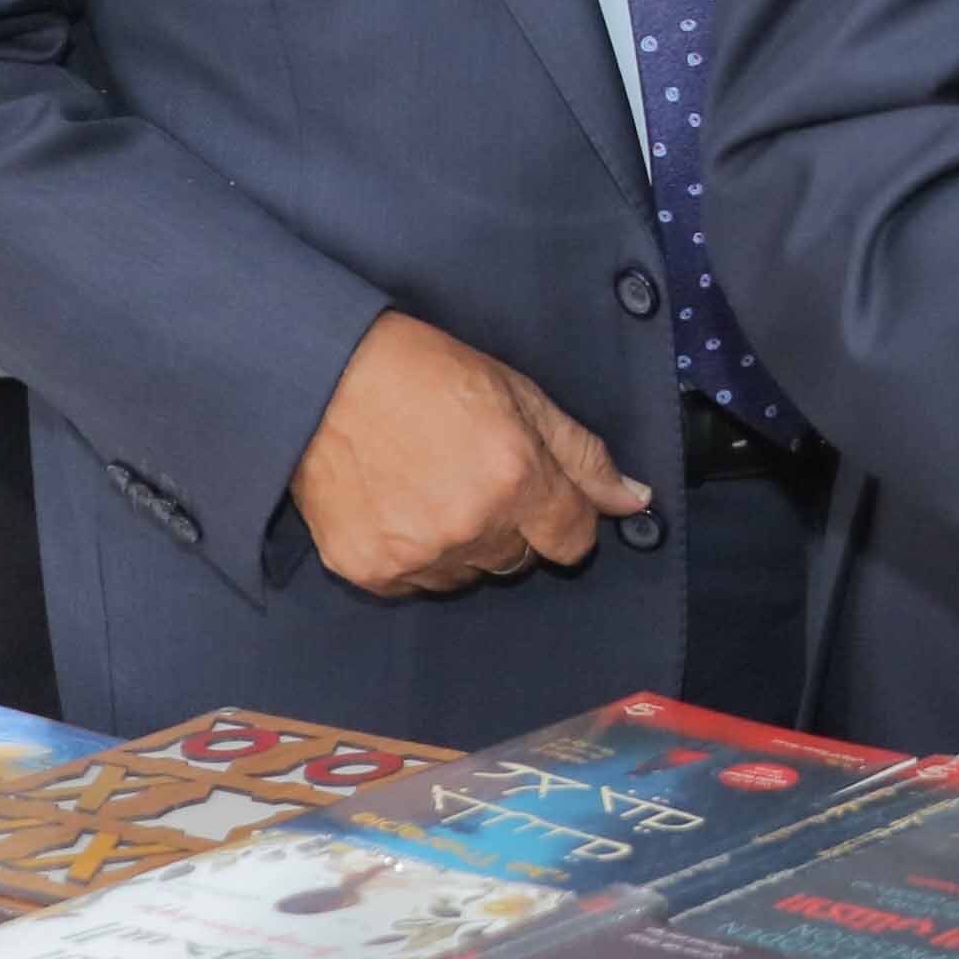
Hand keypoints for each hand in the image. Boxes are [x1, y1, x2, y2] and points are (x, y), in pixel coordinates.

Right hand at [294, 312, 642, 596]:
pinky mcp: (369, 569)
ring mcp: (417, 553)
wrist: (324, 377)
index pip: (574, 541)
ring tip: (430, 486)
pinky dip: (415, 554)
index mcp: (516, 478)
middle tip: (472, 474)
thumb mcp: (519, 395)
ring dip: (463, 545)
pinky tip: (398, 505)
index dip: (564, 518)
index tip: (542, 497)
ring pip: (469, 576)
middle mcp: (470, 526)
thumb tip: (635, 501)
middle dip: (510, 526)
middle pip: (521, 560)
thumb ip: (582, 456)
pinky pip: (418, 583)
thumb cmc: (424, 374)